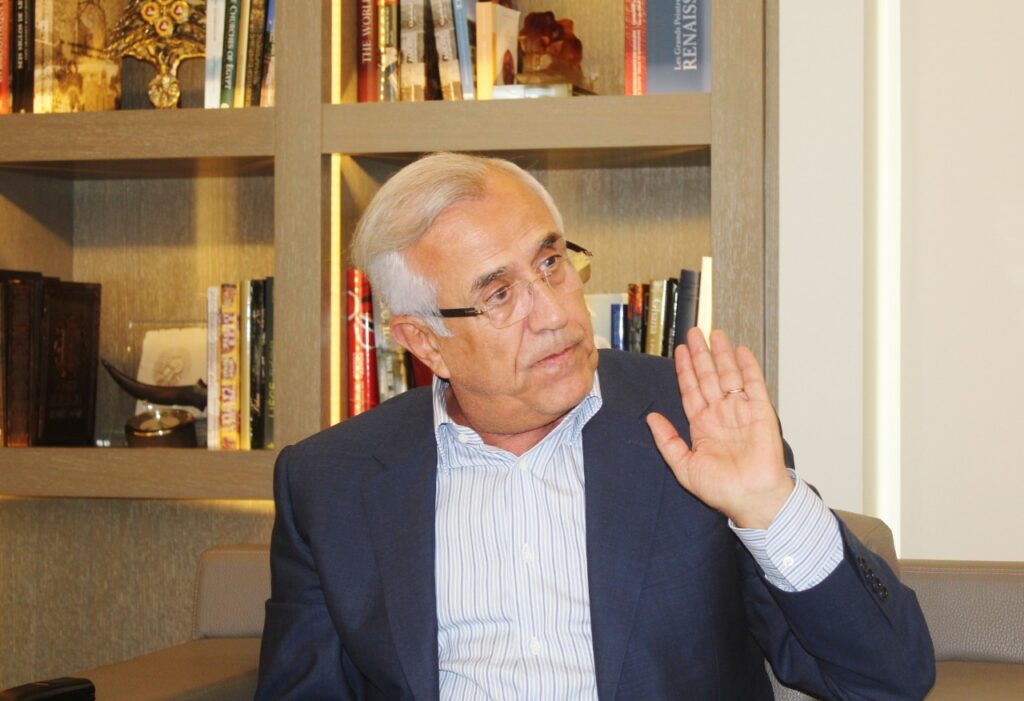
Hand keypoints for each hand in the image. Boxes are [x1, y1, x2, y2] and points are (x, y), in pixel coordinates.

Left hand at [646, 328, 792, 528]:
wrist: (752, 498)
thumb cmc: (722, 490)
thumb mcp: (683, 465)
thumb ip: (667, 440)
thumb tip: (650, 418)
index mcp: (702, 427)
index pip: (691, 391)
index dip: (684, 370)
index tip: (678, 351)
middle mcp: (721, 415)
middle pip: (709, 377)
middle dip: (701, 355)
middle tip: (694, 333)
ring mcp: (741, 411)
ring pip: (729, 376)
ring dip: (722, 355)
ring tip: (715, 335)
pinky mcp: (761, 412)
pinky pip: (754, 384)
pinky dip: (747, 367)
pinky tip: (740, 351)